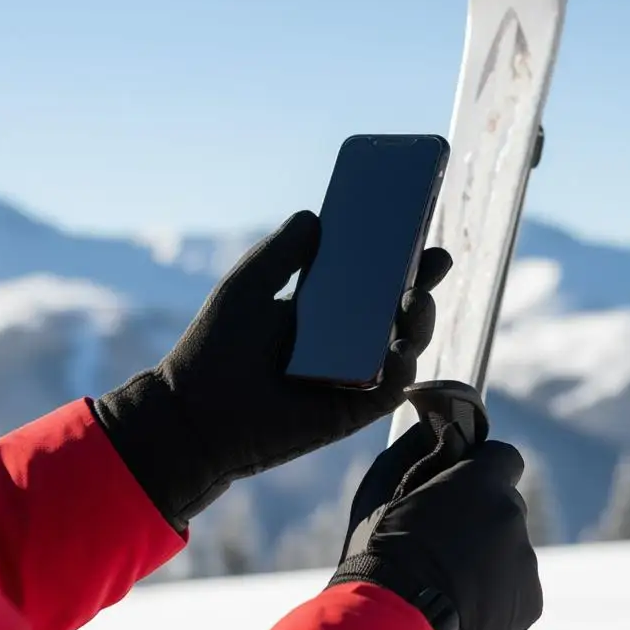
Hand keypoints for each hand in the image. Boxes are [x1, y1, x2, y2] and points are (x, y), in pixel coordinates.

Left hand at [92, 210, 451, 530]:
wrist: (194, 412)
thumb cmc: (214, 348)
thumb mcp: (249, 285)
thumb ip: (283, 252)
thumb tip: (315, 217)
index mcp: (323, 313)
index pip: (371, 282)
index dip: (399, 259)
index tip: (418, 232)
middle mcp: (345, 344)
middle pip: (398, 311)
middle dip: (422, 284)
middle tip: (434, 260)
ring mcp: (353, 377)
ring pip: (405, 347)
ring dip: (419, 321)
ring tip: (415, 299)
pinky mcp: (354, 411)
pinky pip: (392, 388)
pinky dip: (402, 368)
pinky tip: (399, 351)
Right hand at [328, 420, 542, 629]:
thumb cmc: (380, 556)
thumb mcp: (381, 491)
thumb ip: (413, 451)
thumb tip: (430, 428)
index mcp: (480, 482)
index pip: (504, 456)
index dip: (482, 468)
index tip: (459, 485)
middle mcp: (512, 516)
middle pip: (506, 504)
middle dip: (482, 515)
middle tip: (443, 540)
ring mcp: (525, 560)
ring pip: (510, 547)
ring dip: (488, 555)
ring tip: (446, 582)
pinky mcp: (531, 601)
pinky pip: (516, 584)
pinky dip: (496, 591)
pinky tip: (461, 604)